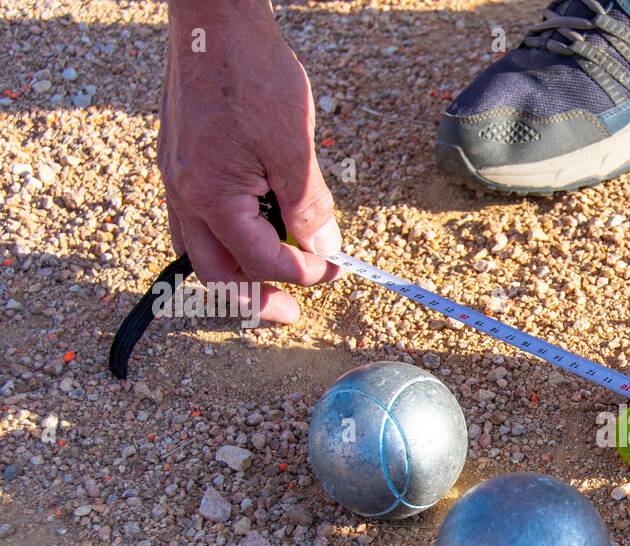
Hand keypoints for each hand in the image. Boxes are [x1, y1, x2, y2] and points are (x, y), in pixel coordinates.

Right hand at [159, 1, 338, 324]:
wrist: (214, 22)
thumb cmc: (252, 75)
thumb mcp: (294, 147)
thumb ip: (308, 207)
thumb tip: (325, 251)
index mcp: (210, 197)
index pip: (260, 261)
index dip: (303, 274)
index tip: (335, 270)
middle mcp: (183, 195)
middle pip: (215, 273)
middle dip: (255, 300)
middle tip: (292, 314)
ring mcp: (175, 179)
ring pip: (200, 251)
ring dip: (238, 275)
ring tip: (275, 284)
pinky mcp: (179, 164)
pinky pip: (195, 222)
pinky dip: (224, 242)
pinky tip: (253, 239)